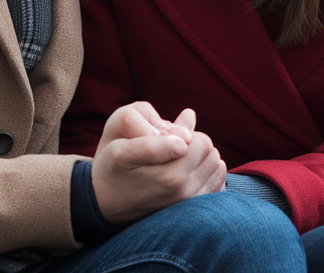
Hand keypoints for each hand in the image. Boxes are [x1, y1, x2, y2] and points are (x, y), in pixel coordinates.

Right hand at [91, 103, 226, 224]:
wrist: (107, 202)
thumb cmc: (113, 169)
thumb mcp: (121, 149)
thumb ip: (154, 135)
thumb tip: (190, 115)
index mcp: (169, 175)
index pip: (200, 142)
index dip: (186, 133)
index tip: (169, 138)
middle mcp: (184, 191)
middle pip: (209, 150)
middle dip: (194, 142)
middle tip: (172, 146)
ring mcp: (189, 202)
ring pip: (215, 164)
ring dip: (201, 157)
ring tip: (179, 158)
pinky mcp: (193, 208)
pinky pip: (217, 182)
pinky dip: (208, 172)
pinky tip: (189, 171)